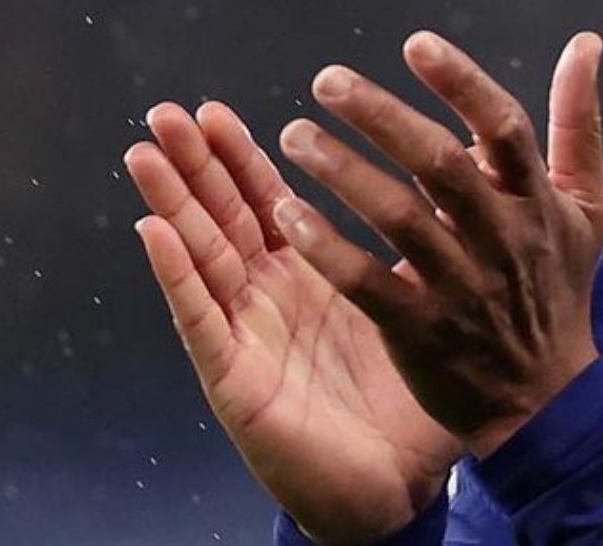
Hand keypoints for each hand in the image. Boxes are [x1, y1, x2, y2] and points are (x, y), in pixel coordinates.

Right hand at [126, 101, 460, 545]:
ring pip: (200, 256)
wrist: (397, 491)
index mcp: (309, 278)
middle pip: (222, 219)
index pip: (266, 204)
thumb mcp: (416, 307)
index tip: (219, 110)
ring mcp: (246, 337)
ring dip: (170, 201)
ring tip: (145, 150)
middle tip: (169, 112)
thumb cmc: (408, 404)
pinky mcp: (236, 379)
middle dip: (193, 165)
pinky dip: (176, 274)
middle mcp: (269, 300)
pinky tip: (152, 230)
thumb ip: (422, 250)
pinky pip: (202, 320)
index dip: (240, 158)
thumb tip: (458, 185)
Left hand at [272, 30, 602, 457]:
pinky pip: (367, 282)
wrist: (545, 397)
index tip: (415, 44)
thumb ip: (578, 121)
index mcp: (537, 200)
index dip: (462, 83)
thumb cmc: (558, 286)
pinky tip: (288, 214)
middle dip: (382, 117)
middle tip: (326, 81)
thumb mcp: (585, 204)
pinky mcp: (420, 329)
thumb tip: (585, 42)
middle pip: (441, 166)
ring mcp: (460, 286)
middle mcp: (501, 237)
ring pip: (399, 219)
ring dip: (343, 173)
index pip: (504, 129)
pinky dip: (328, 248)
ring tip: (295, 136)